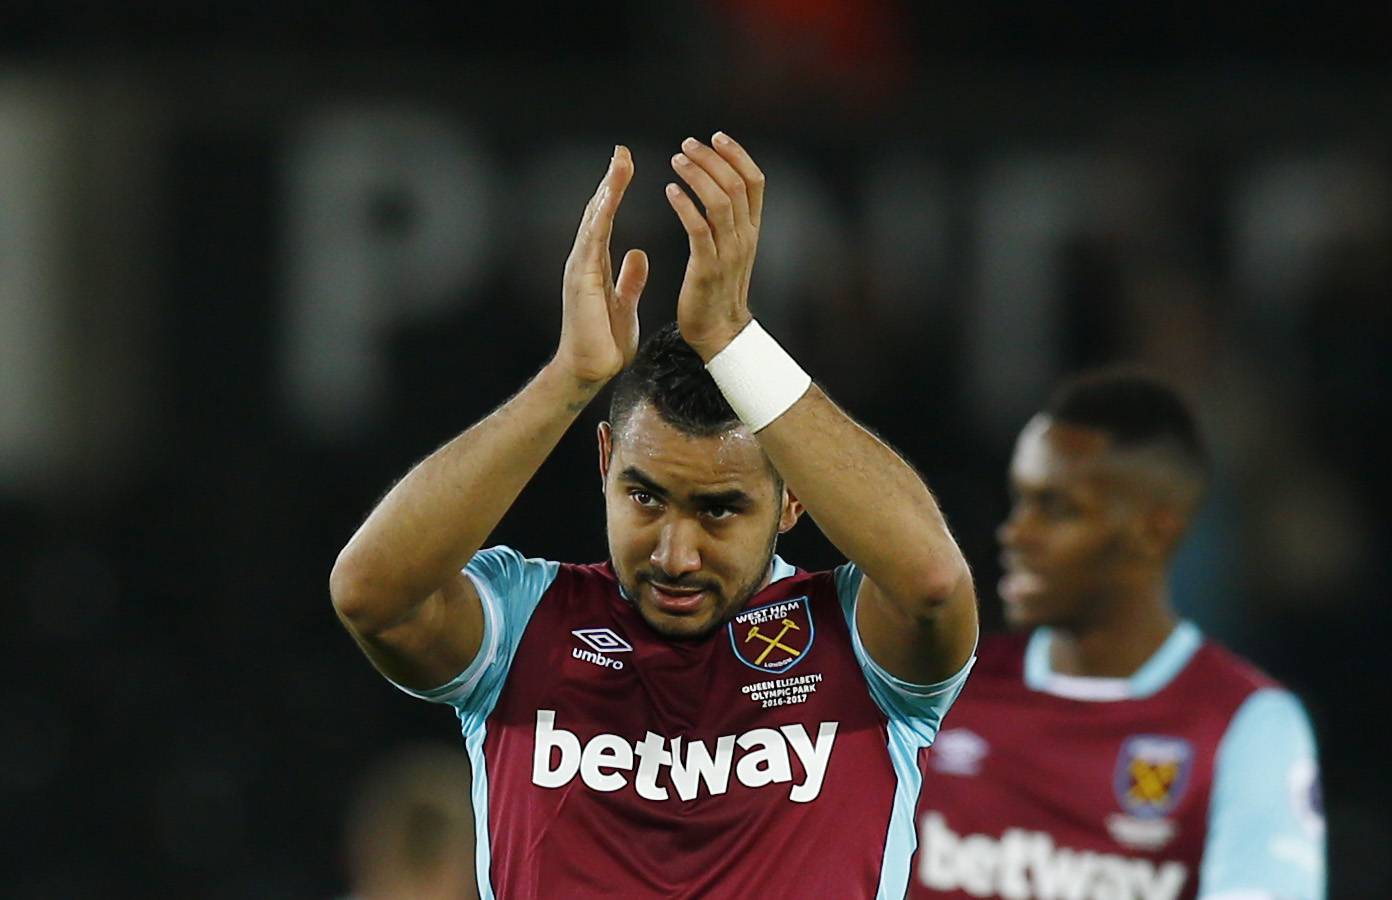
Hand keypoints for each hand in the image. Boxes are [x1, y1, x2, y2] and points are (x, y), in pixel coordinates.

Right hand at [556, 145, 649, 384]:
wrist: (589, 370)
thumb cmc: (604, 343)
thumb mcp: (625, 304)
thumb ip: (629, 278)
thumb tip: (638, 255)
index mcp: (596, 265)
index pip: (607, 221)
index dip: (616, 194)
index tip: (628, 167)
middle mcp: (584, 261)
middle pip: (598, 213)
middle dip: (610, 181)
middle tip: (623, 151)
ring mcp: (579, 268)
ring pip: (594, 221)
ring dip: (606, 191)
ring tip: (619, 163)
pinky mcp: (581, 280)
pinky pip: (592, 243)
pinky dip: (600, 219)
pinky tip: (608, 199)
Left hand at [665, 132, 765, 360]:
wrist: (719, 332)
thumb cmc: (718, 291)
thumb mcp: (732, 249)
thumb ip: (729, 220)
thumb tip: (718, 186)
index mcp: (752, 230)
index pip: (755, 181)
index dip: (738, 154)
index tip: (716, 137)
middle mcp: (745, 237)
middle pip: (737, 185)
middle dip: (711, 159)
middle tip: (686, 144)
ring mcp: (728, 253)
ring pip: (720, 201)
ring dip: (697, 175)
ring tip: (676, 160)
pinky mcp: (707, 268)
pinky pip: (698, 229)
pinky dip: (685, 205)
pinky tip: (669, 191)